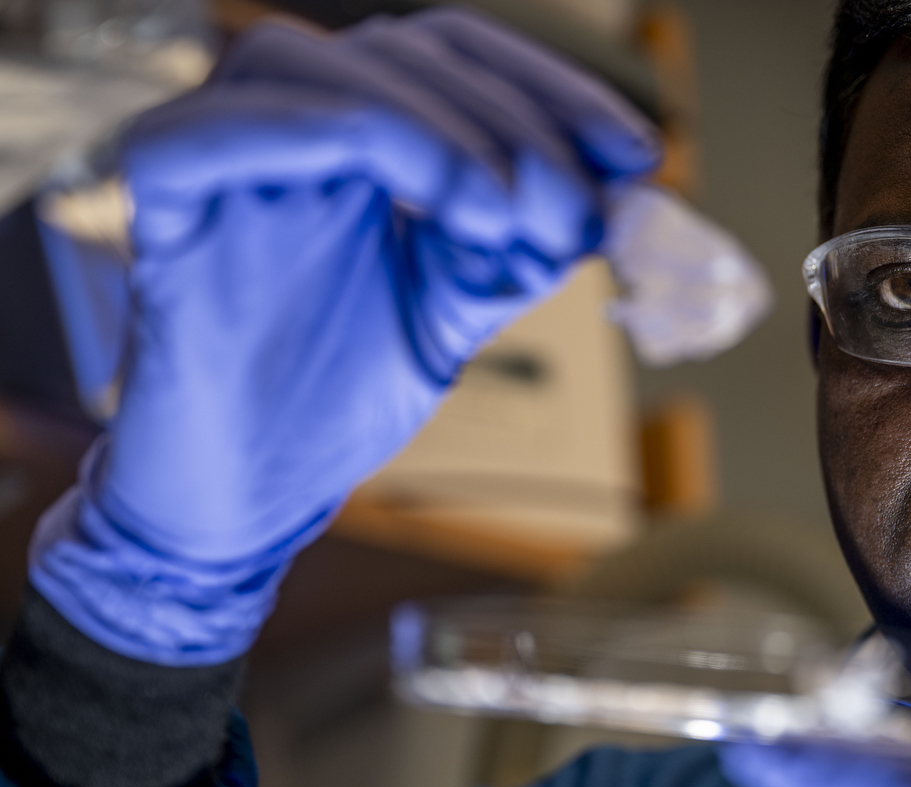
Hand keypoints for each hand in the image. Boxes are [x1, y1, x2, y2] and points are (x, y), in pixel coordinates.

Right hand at [29, 8, 658, 665]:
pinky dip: (326, 136)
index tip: (636, 155)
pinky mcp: (160, 200)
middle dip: (513, 123)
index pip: (454, 57)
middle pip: (401, 52)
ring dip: (431, 125)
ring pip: (309, 65)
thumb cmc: (337, 396)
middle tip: (574, 211)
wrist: (249, 494)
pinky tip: (430, 202)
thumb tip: (621, 196)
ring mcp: (218, 154)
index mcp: (358, 139)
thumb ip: (526, 244)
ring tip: (499, 215)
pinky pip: (216, 130)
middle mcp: (287, 125)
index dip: (551, 89)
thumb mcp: (459, 305)